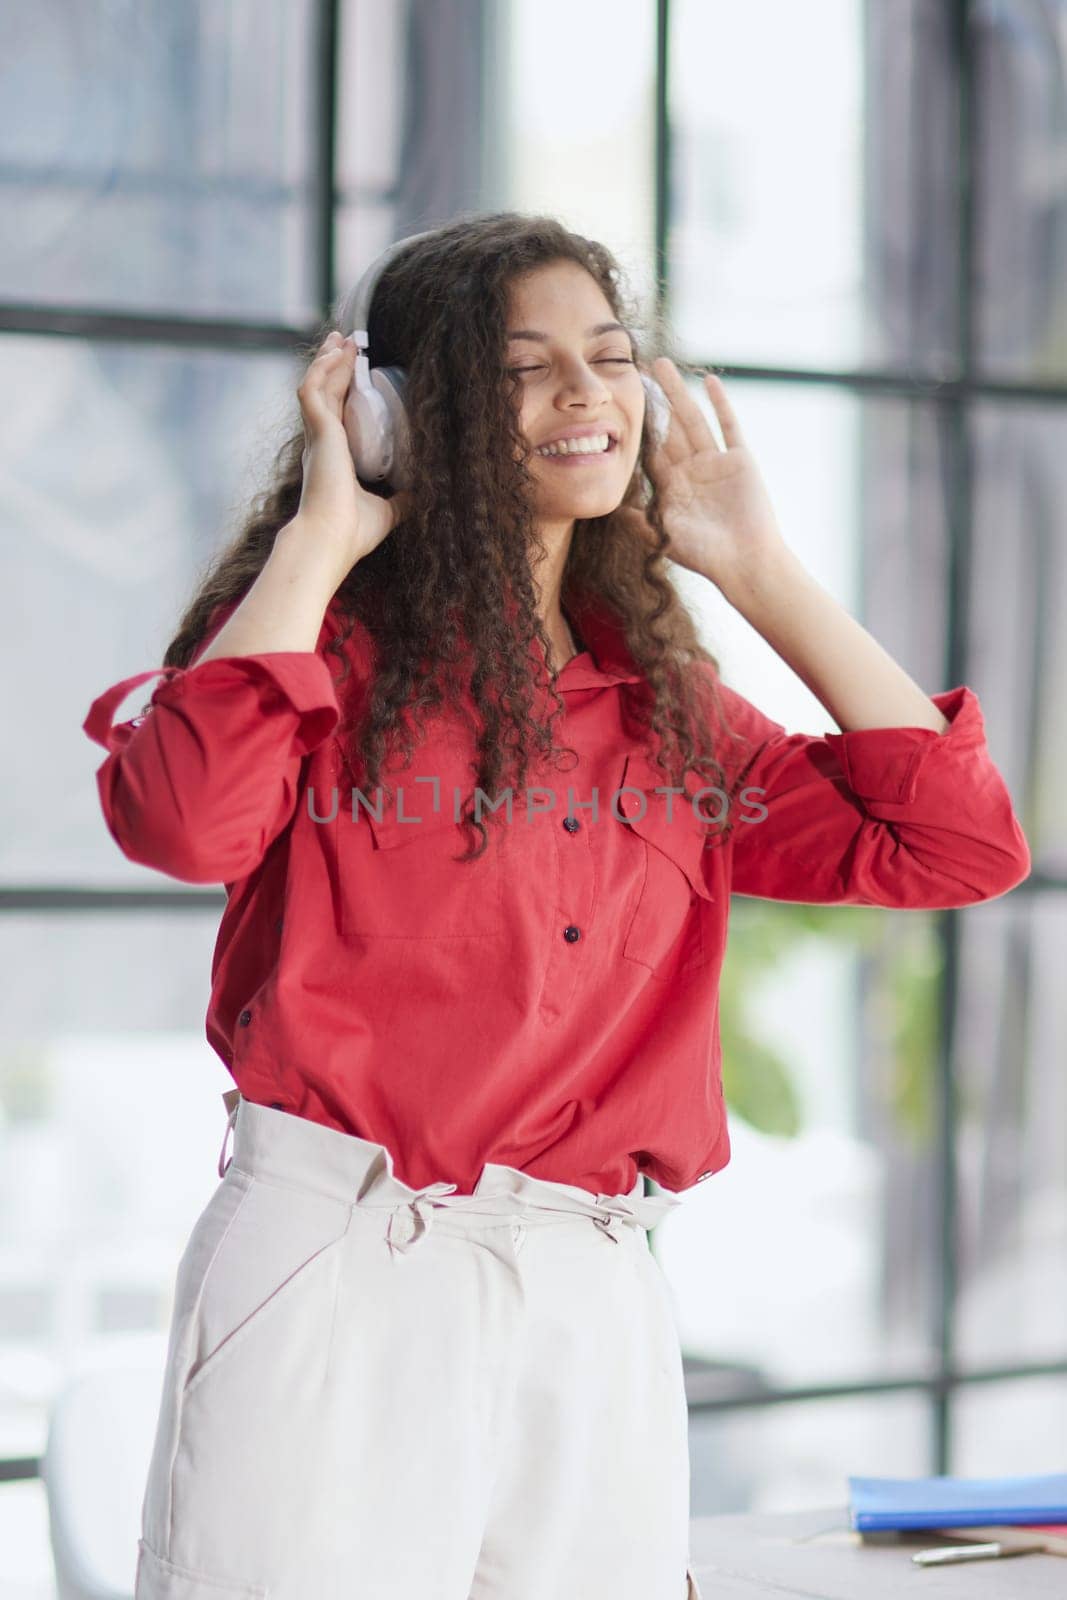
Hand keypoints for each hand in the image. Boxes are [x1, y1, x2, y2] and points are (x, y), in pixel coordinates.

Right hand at [294, 330, 412, 571]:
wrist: (331, 539)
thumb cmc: (353, 532)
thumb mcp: (389, 510)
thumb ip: (405, 499)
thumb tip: (429, 494)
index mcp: (332, 458)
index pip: (336, 414)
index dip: (342, 390)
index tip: (353, 371)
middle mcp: (320, 443)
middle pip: (325, 393)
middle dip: (334, 366)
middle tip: (345, 342)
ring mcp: (316, 436)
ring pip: (317, 385)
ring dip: (329, 359)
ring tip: (341, 337)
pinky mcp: (317, 431)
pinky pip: (314, 389)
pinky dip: (324, 368)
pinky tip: (336, 352)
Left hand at [635, 358, 787, 592]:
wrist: (745, 562)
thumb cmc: (704, 556)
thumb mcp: (662, 536)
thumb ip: (637, 519)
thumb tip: (607, 506)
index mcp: (672, 487)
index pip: (650, 450)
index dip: (636, 426)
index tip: (620, 402)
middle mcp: (692, 470)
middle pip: (669, 428)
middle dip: (654, 401)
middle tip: (637, 372)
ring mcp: (716, 463)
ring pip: (693, 420)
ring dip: (679, 393)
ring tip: (662, 367)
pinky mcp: (740, 460)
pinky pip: (729, 426)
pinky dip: (721, 404)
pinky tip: (709, 381)